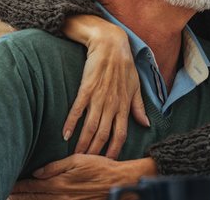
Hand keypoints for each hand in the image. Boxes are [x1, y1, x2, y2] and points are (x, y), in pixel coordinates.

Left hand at [10, 155, 155, 199]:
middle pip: (33, 198)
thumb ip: (55, 167)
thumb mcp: (77, 160)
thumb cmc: (99, 167)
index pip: (32, 185)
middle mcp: (60, 196)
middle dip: (19, 196)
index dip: (19, 186)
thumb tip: (37, 172)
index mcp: (59, 183)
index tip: (8, 184)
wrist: (117, 182)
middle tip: (6, 194)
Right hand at [61, 15, 149, 157]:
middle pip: (104, 134)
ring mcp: (99, 96)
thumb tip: (145, 124)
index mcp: (124, 105)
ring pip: (91, 126)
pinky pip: (78, 109)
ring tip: (75, 156)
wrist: (110, 43)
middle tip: (87, 165)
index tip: (109, 162)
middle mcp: (112, 104)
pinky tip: (64, 134)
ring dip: (83, 142)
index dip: (115, 149)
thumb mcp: (135, 86)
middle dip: (96, 152)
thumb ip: (138, 107)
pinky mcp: (87, 88)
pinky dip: (71, 123)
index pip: (121, 134)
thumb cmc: (124, 65)